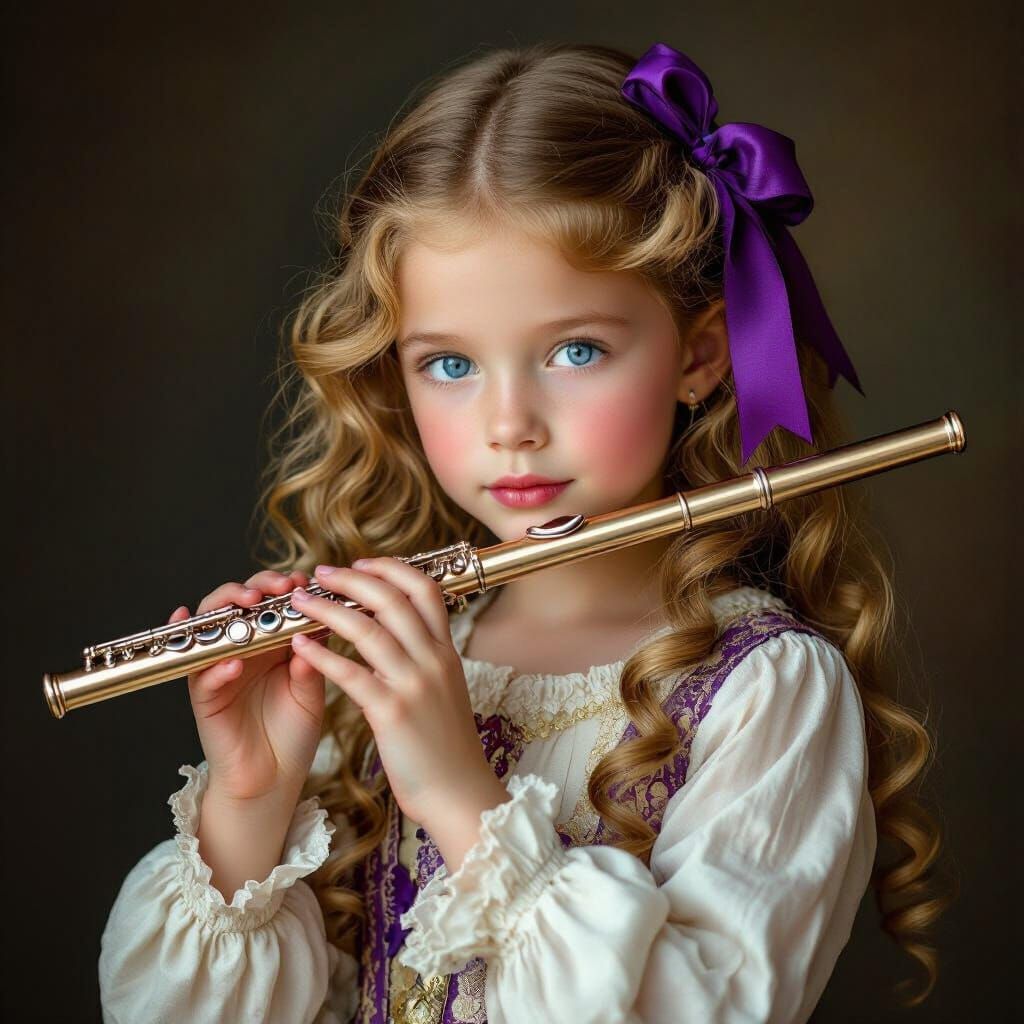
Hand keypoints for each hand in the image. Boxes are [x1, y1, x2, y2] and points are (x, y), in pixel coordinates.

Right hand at [173, 569, 326, 802]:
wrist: (274, 778)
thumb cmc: (293, 732)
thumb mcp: (312, 691)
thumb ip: (314, 661)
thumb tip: (319, 625)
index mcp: (271, 641)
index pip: (269, 600)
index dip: (283, 585)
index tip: (303, 579)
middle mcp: (241, 648)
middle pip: (235, 602)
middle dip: (254, 585)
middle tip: (277, 585)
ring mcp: (219, 669)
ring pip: (208, 626)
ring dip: (225, 609)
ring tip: (248, 603)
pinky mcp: (204, 698)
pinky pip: (203, 676)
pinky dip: (216, 666)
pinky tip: (234, 662)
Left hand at [288, 557, 497, 827]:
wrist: (460, 793)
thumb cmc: (447, 747)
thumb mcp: (446, 690)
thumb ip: (426, 659)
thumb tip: (401, 634)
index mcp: (447, 652)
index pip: (425, 589)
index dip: (391, 569)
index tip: (361, 563)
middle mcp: (433, 660)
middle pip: (393, 599)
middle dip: (353, 579)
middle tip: (322, 573)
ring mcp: (414, 685)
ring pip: (369, 629)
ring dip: (329, 608)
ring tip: (301, 601)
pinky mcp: (391, 713)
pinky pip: (351, 674)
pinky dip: (322, 656)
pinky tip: (300, 647)